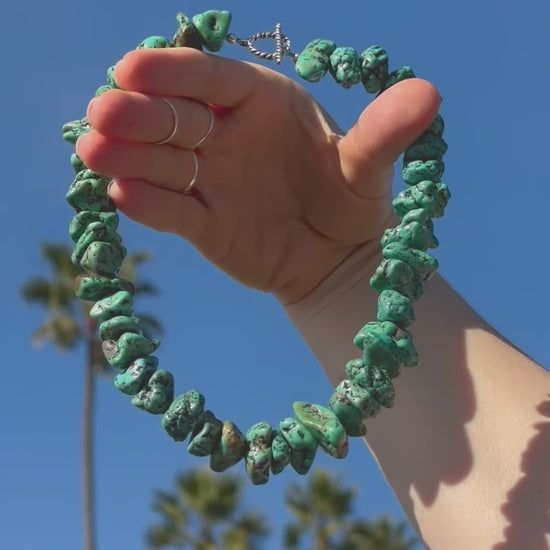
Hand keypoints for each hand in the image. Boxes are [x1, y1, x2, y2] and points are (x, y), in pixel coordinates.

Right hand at [76, 48, 439, 303]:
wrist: (338, 257)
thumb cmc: (352, 199)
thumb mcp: (369, 164)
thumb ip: (385, 131)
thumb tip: (428, 95)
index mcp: (262, 102)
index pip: (212, 78)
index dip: (174, 71)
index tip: (134, 67)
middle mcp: (226, 134)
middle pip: (175, 117)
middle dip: (139, 114)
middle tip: (104, 112)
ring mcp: (210, 179)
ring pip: (162, 163)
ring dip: (128, 158)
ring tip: (94, 152)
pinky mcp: (203, 223)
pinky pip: (173, 212)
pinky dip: (150, 205)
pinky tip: (124, 197)